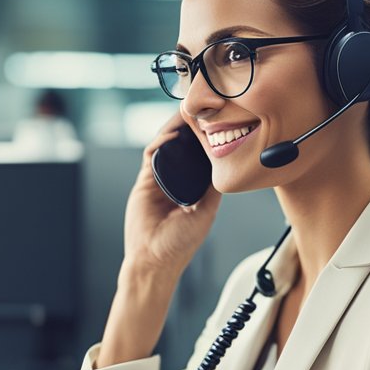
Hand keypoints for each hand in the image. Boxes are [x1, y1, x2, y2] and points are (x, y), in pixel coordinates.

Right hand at [123, 112, 221, 280]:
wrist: (154, 259)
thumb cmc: (179, 244)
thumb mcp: (206, 212)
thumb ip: (213, 189)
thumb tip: (225, 165)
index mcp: (192, 190)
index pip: (199, 158)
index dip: (205, 141)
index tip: (217, 124)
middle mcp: (176, 182)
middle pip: (182, 148)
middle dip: (190, 129)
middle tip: (200, 110)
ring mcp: (158, 181)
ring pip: (166, 147)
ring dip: (174, 130)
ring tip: (186, 113)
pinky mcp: (144, 182)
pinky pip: (151, 156)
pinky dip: (160, 143)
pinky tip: (171, 135)